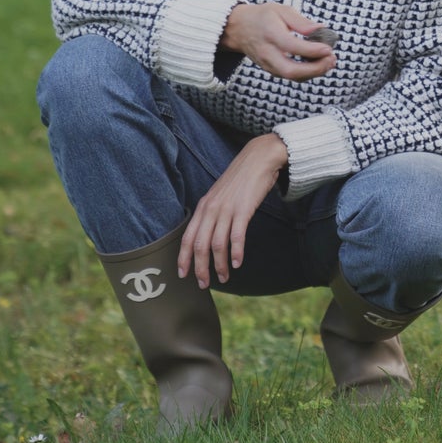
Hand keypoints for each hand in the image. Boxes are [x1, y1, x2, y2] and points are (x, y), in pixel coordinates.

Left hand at [178, 134, 288, 286]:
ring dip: (220, 265)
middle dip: (201, 268)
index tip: (183, 274)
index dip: (184, 258)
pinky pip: (237, 236)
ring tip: (224, 277)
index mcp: (203, 207)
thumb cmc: (240, 180)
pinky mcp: (243, 209)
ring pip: (217, 244)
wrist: (258, 159)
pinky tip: (238, 262)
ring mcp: (226, 209)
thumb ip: (212, 213)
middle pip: (200, 245)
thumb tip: (208, 236)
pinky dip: (236, 252)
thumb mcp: (219, 195)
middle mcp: (211, 209)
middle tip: (204, 283)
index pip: (188, 237)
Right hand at [221, 1, 336, 80]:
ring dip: (314, 72)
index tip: (329, 48)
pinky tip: (319, 64)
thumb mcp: (281, 10)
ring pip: (292, 77)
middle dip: (315, 69)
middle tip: (331, 59)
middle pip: (291, 71)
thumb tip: (321, 29)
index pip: (292, 47)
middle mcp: (268, 53)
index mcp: (270, 34)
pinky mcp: (271, 70)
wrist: (238, 29)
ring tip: (330, 62)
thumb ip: (301, 21)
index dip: (313, 50)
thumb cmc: (262, 17)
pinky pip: (291, 76)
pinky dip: (307, 73)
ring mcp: (268, 64)